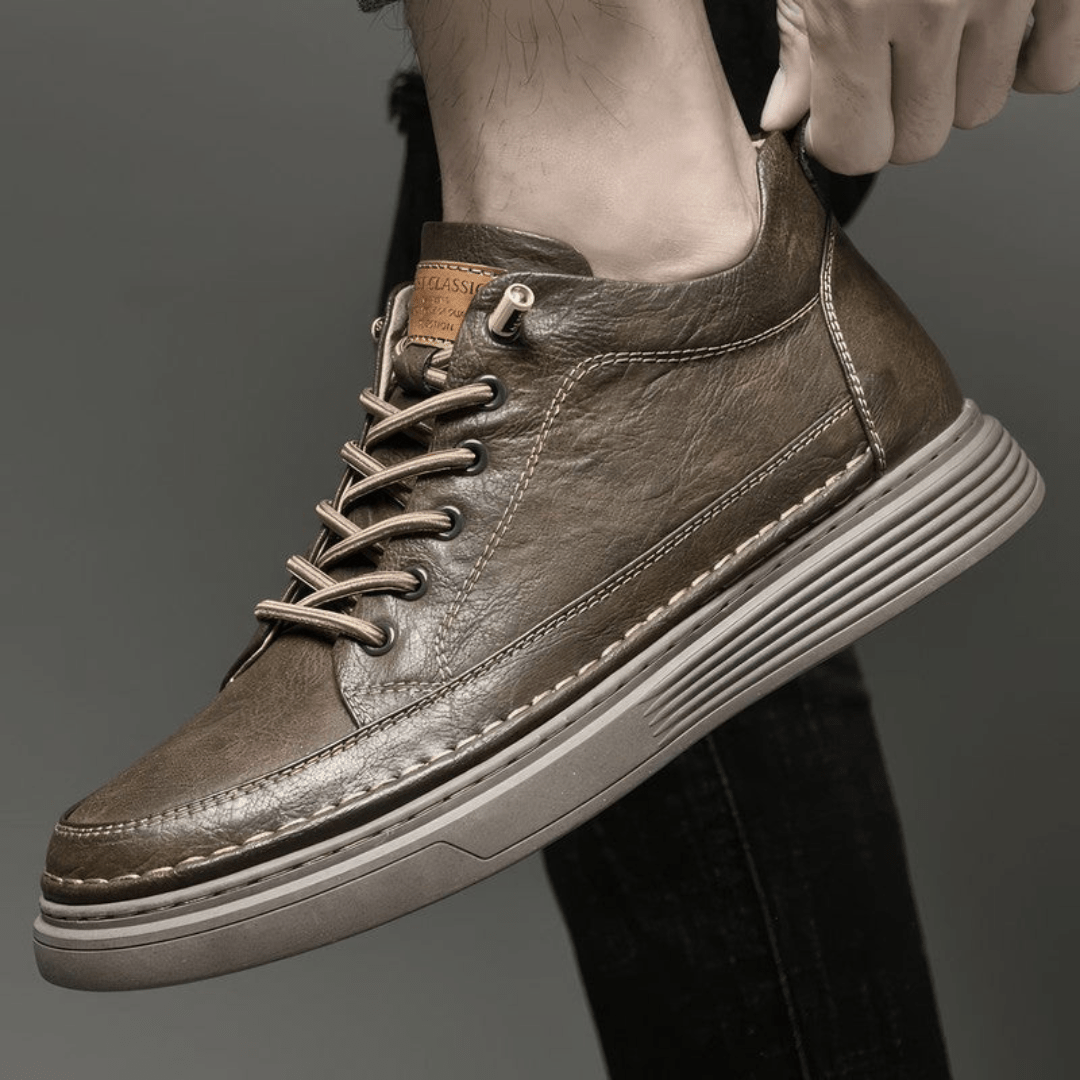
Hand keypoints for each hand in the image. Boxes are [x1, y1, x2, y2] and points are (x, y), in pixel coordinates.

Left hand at [760, 0, 1079, 173]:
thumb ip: (798, 43)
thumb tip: (783, 120)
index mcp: (857, 6)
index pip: (856, 149)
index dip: (841, 138)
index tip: (838, 116)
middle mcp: (934, 1)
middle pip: (918, 141)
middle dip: (896, 119)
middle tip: (888, 68)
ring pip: (980, 110)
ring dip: (957, 86)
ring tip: (940, 29)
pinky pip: (1057, 70)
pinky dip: (1031, 62)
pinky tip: (1000, 33)